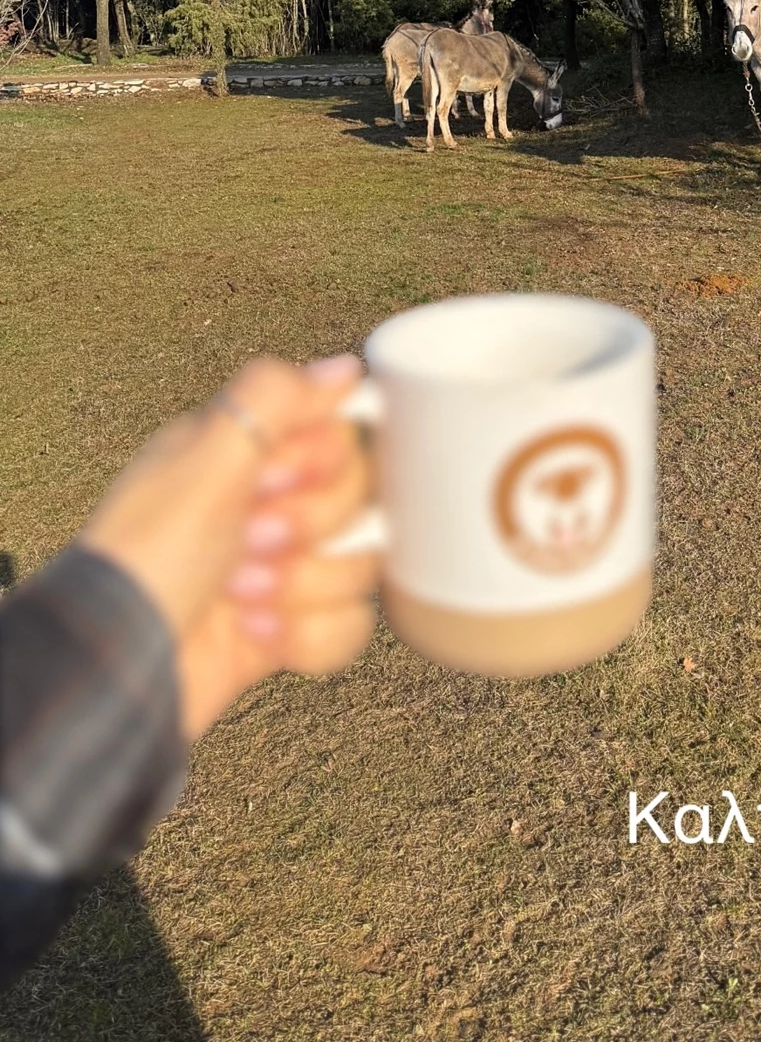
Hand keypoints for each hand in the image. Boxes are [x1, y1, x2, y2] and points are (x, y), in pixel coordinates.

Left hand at [80, 355, 377, 739]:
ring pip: (359, 564)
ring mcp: (280, 569)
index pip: (335, 433)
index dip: (319, 461)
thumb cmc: (146, 562)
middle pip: (358, 498)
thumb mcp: (202, 462)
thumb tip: (344, 369)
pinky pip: (349, 625)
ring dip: (304, 584)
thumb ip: (274, 398)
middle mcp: (263, 504)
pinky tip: (258, 634)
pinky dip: (308, 636)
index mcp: (240, 453)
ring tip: (243, 596)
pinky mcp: (289, 629)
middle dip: (309, 526)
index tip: (272, 478)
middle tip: (251, 541)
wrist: (121, 673)